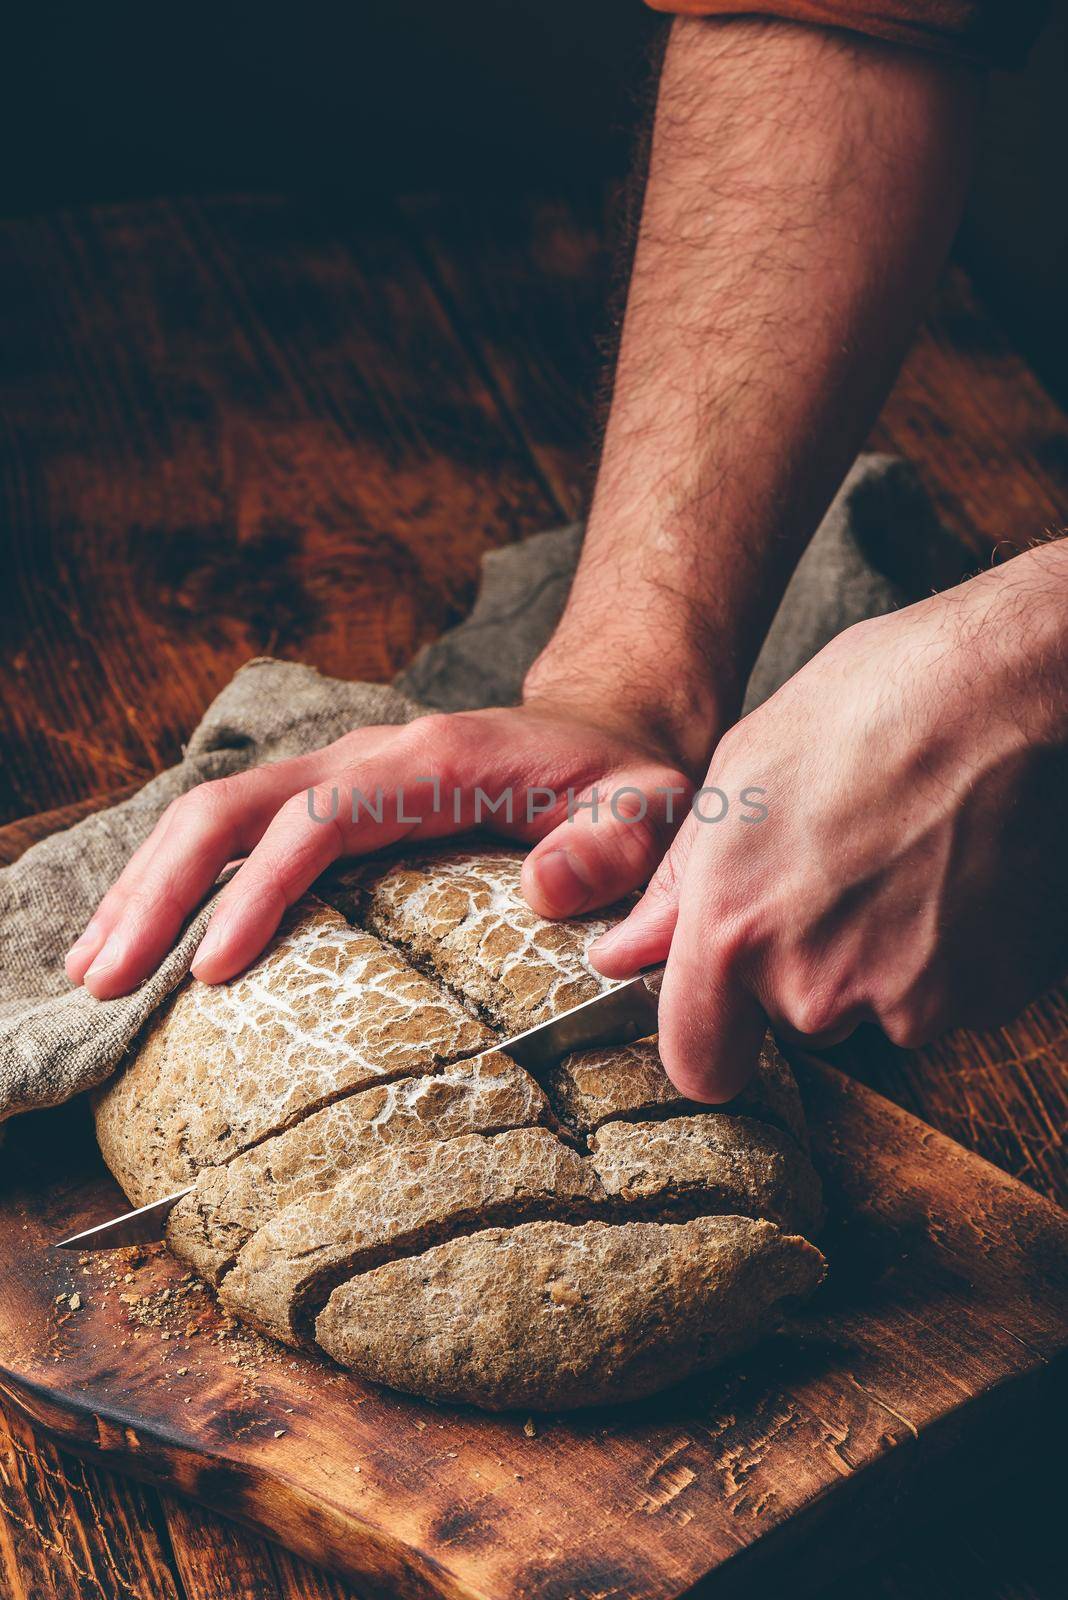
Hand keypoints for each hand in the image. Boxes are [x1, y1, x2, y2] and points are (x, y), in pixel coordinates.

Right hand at [66, 697, 695, 998]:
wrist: (604, 732)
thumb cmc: (625, 782)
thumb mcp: (651, 810)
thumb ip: (617, 847)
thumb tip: (546, 891)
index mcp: (430, 764)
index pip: (320, 817)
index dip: (261, 888)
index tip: (214, 970)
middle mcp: (365, 758)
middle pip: (232, 805)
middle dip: (161, 889)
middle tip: (103, 981)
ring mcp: (337, 775)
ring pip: (213, 812)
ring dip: (146, 885)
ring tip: (90, 970)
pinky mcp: (327, 800)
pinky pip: (233, 830)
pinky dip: (174, 879)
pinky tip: (136, 933)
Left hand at [590, 547, 1067, 1101]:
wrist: (1004, 690)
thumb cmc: (869, 707)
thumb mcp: (738, 776)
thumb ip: (675, 888)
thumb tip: (622, 953)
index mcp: (736, 930)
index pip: (700, 1066)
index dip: (711, 1038)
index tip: (726, 1008)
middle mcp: (816, 986)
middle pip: (794, 1021)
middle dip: (805, 963)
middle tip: (837, 868)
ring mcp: (909, 1000)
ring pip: (873, 1007)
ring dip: (878, 957)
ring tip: (899, 858)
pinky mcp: (985, 996)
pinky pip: (944, 996)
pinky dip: (945, 952)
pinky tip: (949, 873)